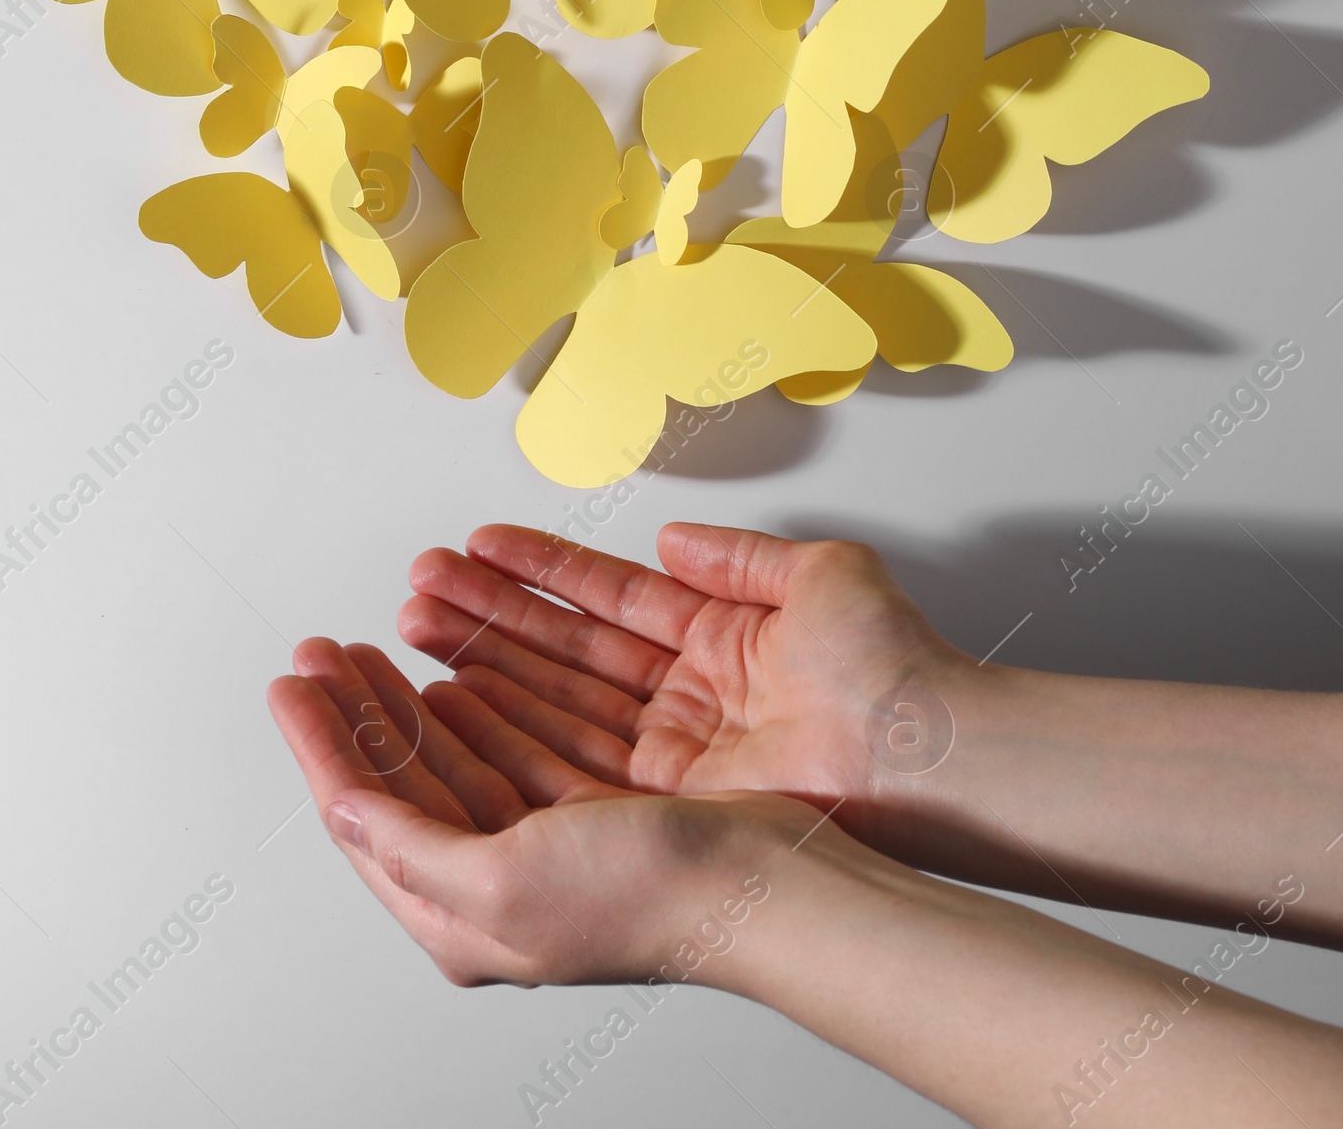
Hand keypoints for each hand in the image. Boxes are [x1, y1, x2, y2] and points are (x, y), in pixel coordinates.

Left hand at [267, 631, 811, 989]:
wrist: (761, 887)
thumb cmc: (649, 897)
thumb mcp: (505, 883)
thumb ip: (415, 847)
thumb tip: (344, 810)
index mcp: (461, 917)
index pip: (363, 814)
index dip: (321, 743)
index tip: (291, 682)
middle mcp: (493, 884)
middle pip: (399, 780)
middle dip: (353, 710)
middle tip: (320, 650)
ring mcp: (540, 845)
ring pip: (448, 756)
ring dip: (404, 699)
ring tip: (368, 650)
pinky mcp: (585, 810)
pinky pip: (507, 746)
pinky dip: (470, 706)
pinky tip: (448, 679)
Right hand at [399, 522, 973, 863]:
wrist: (926, 753)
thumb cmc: (894, 668)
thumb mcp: (819, 576)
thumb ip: (738, 557)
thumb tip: (674, 538)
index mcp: (720, 640)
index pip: (608, 597)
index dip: (542, 569)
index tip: (481, 544)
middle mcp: (687, 697)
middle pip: (565, 647)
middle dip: (489, 613)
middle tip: (420, 583)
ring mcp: (672, 753)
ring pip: (555, 697)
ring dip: (483, 658)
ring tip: (416, 623)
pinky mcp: (666, 802)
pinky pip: (572, 755)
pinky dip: (513, 723)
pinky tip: (458, 694)